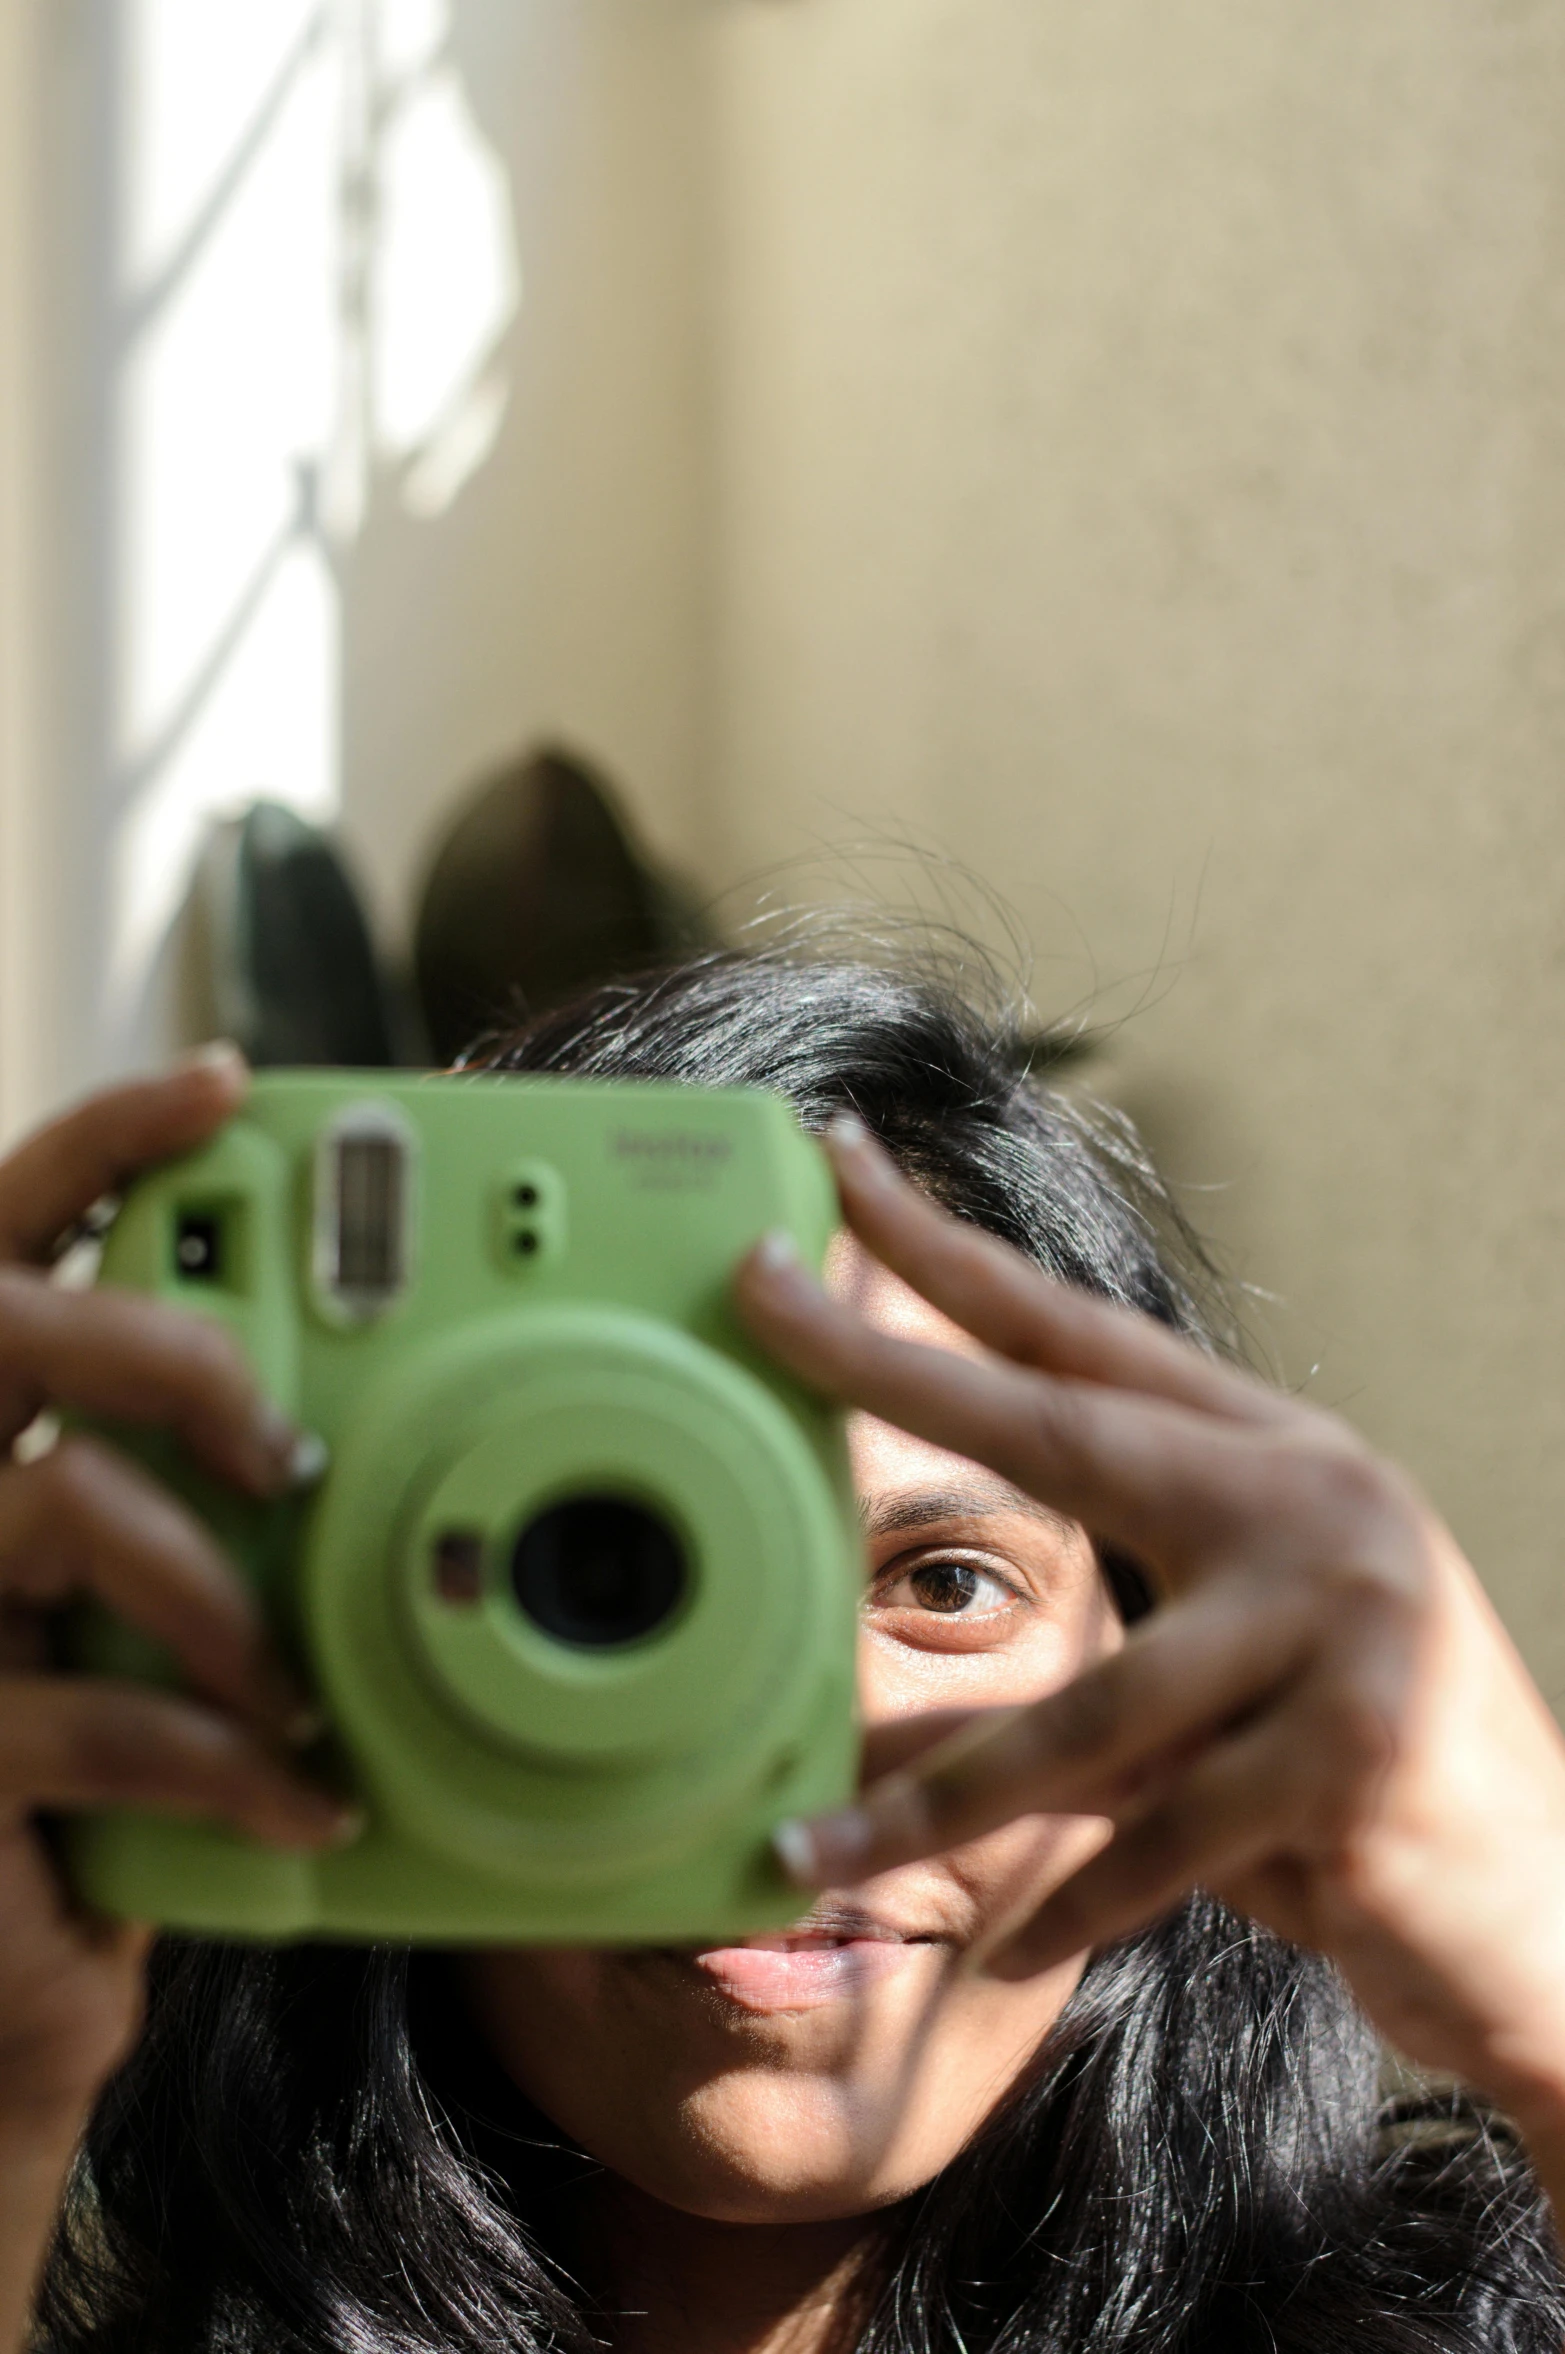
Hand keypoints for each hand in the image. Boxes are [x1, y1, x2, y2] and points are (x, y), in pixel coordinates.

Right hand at [0, 1051, 357, 2136]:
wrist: (15, 1977)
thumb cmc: (113, 1759)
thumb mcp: (162, 1608)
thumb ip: (209, 1496)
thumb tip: (374, 1404)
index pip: (8, 1229)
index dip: (103, 1140)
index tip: (224, 1086)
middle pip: (6, 1330)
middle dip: (166, 1350)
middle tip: (282, 1438)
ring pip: (60, 1513)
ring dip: (221, 1594)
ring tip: (300, 1682)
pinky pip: (100, 1722)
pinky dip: (236, 1763)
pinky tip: (308, 1798)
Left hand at [737, 1116, 1564, 2169]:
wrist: (1552, 1910)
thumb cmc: (1365, 1767)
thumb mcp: (1253, 1647)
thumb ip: (1129, 1597)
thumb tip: (927, 1610)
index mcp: (1279, 1458)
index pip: (1085, 1335)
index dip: (952, 1255)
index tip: (837, 1166)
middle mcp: (1315, 1508)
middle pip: (1064, 1430)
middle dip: (891, 1367)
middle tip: (758, 1301)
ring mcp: (1346, 1629)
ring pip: (1085, 1711)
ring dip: (934, 1800)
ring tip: (805, 1843)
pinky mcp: (1355, 1765)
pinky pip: (1157, 1841)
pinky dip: (1070, 1906)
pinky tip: (1001, 1950)